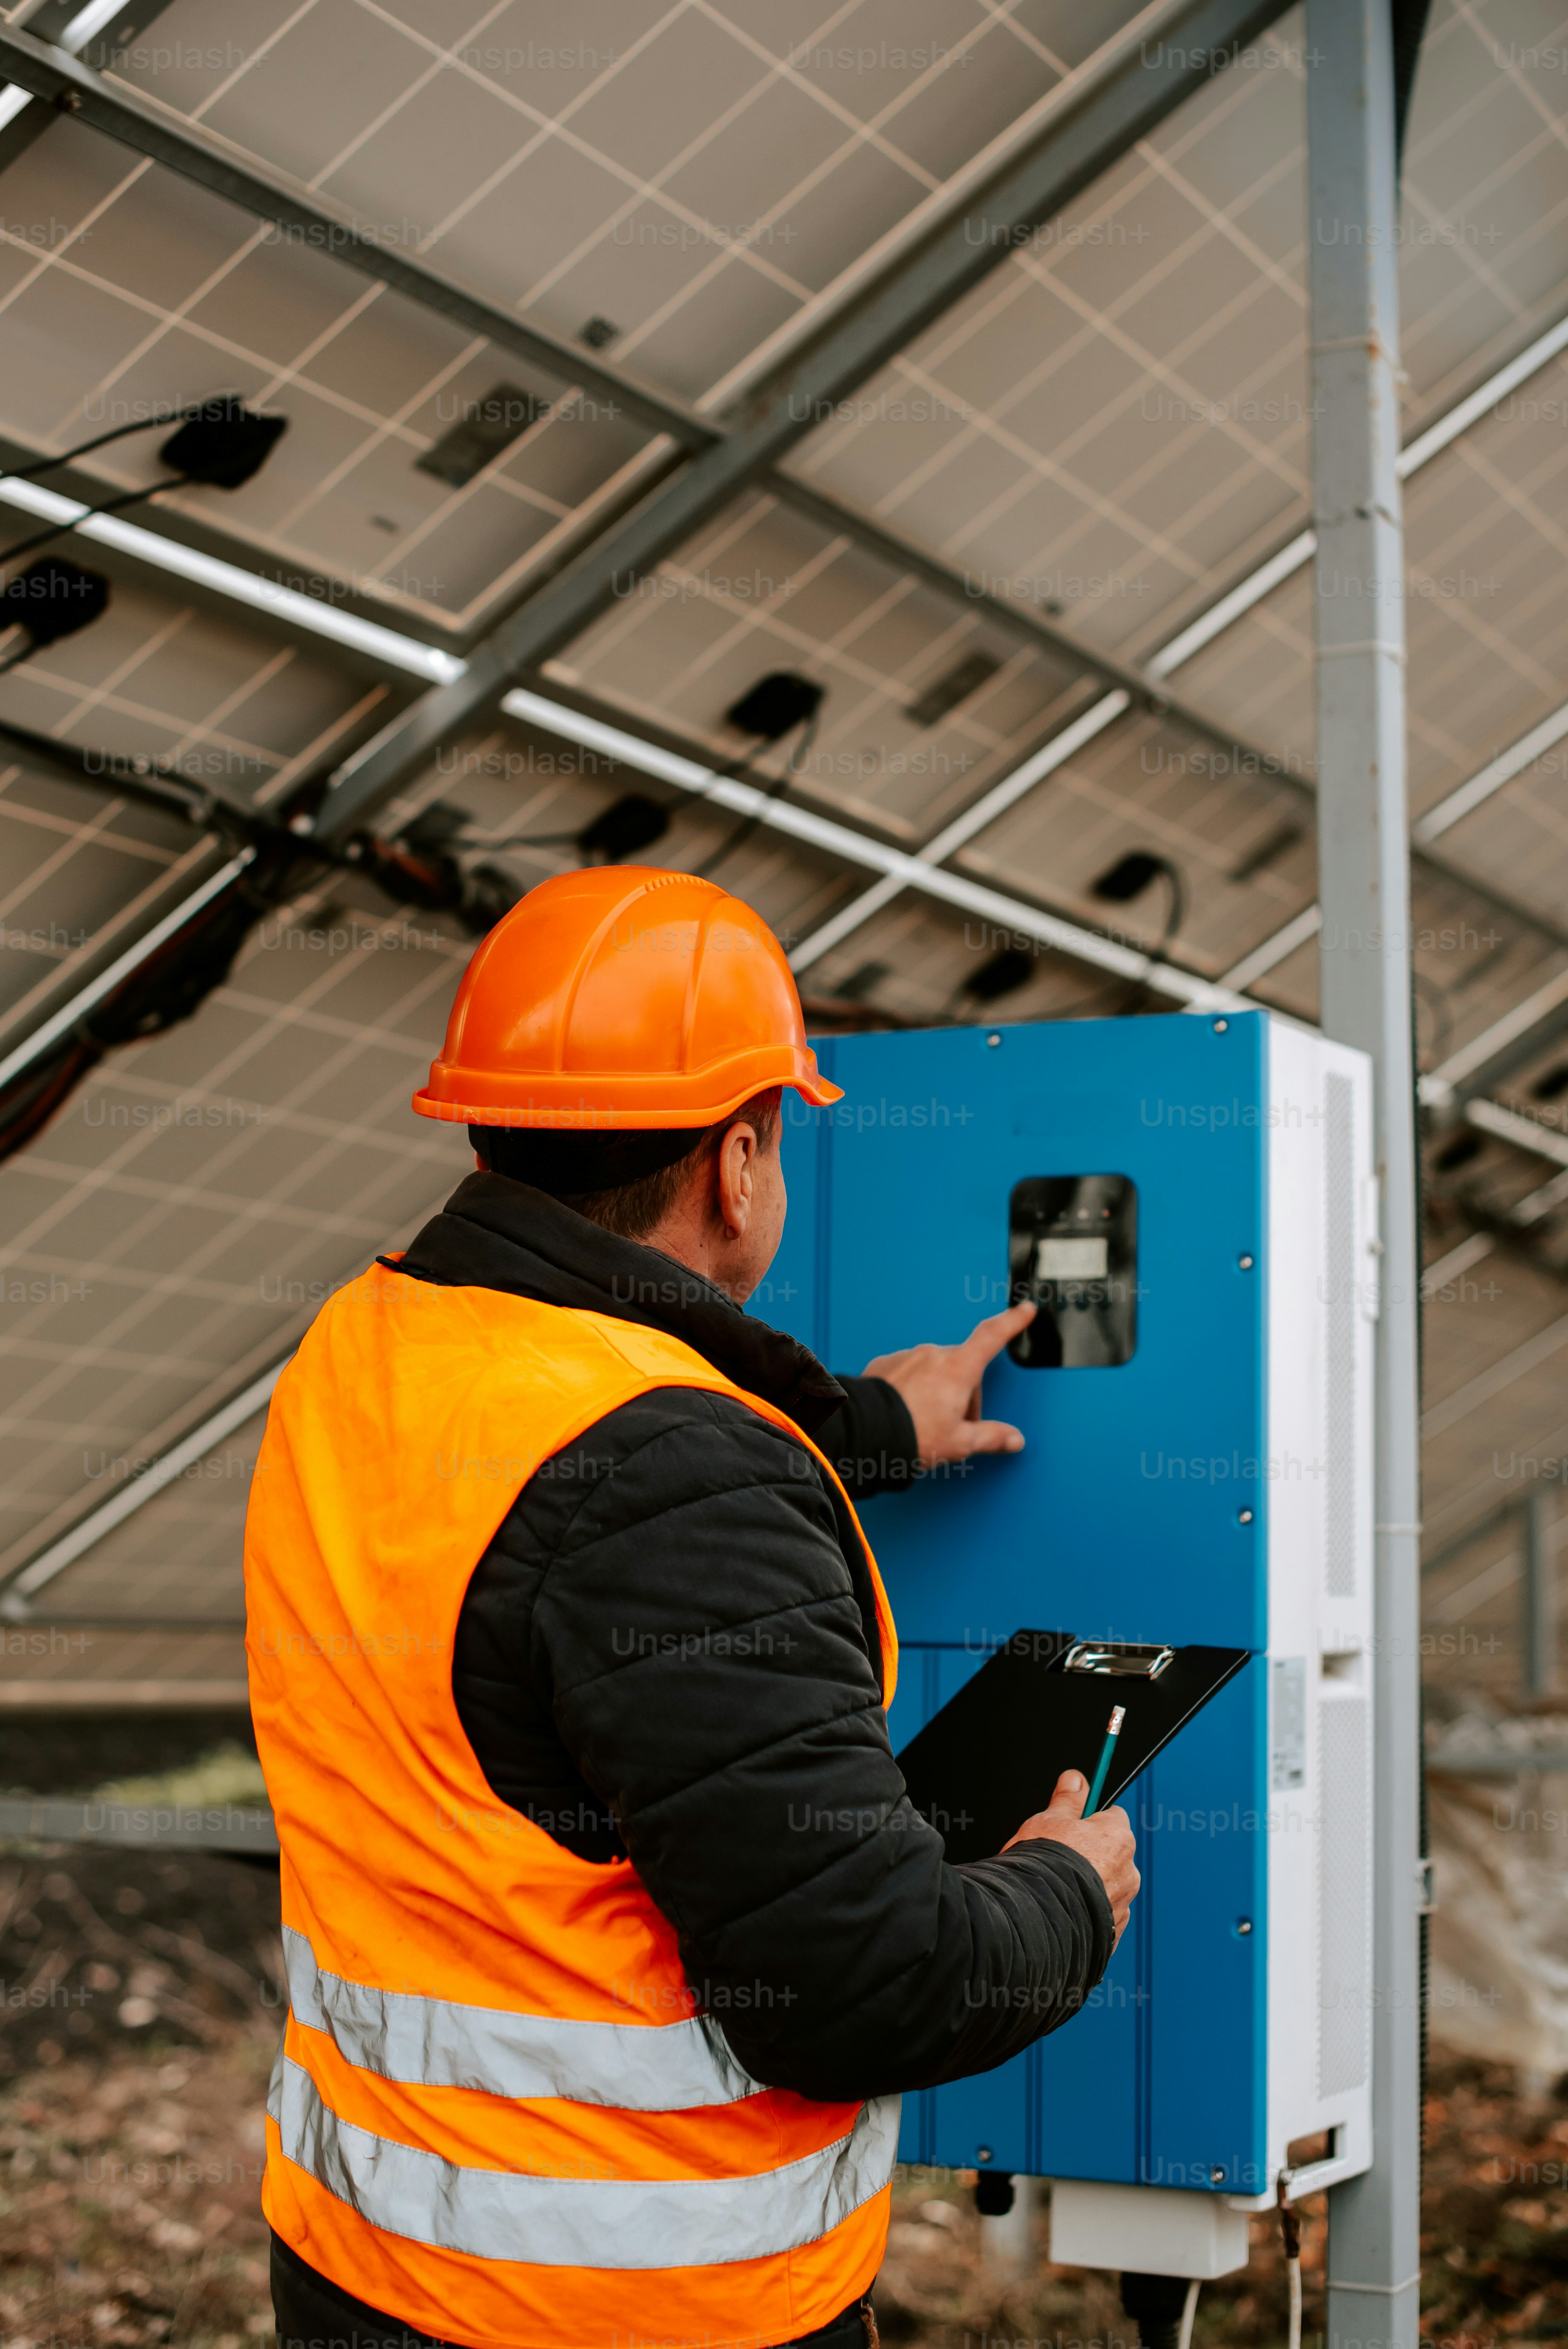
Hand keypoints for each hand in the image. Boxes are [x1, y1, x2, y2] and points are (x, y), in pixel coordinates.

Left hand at [860, 1300, 1034, 1465]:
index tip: (1023, 1310)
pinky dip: (913, 1389)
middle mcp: (933, 1356)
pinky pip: (909, 1373)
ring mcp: (908, 1357)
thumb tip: (1012, 1439)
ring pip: (934, 1370)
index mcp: (958, 1369)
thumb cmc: (910, 1434)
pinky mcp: (886, 1364)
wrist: (864, 1432)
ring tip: (925, 1422)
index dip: (1012, 1322)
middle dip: (964, 1392)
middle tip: (955, 1424)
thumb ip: (990, 1437)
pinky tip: (908, 1412)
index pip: (992, 1336)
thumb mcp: (959, 1442)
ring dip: (937, 1391)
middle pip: (962, 1367)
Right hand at [1004, 1769, 1139, 1944]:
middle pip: (1112, 1853)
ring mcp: (1123, 1903)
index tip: (1073, 1827)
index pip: (1113, 1817)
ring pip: (1108, 1885)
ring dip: (1091, 1885)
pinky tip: (1065, 1909)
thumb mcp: (1049, 1821)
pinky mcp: (1113, 1932)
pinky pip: (1103, 1914)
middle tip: (1061, 1859)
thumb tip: (1076, 1778)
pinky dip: (1088, 1911)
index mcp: (1117, 1837)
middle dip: (1091, 1855)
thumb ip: (1067, 1799)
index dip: (1090, 1821)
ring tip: (1060, 1887)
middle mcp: (1128, 1871)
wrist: (1036, 1917)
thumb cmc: (1043, 1865)